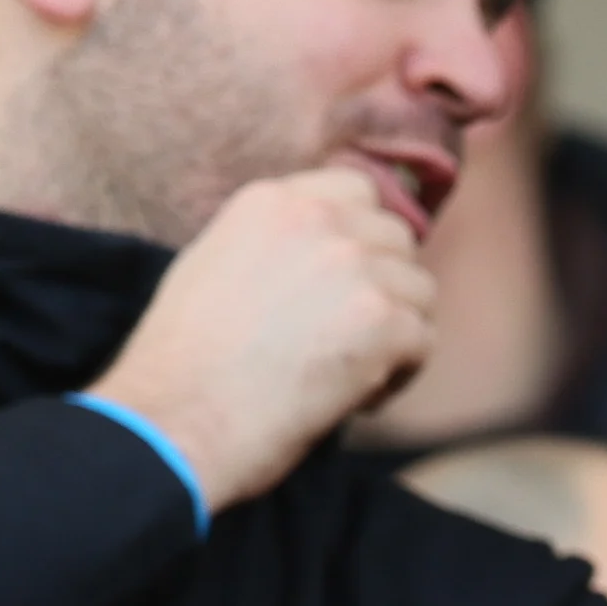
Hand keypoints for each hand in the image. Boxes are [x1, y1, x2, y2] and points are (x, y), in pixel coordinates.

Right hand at [85, 167, 437, 510]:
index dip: (364, 238)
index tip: (350, 281)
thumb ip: (277, 244)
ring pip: (419, 292)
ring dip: (396, 332)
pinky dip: (399, 376)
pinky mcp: (384, 320)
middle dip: (385, 286)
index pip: (356, 190)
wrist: (182, 415)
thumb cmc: (186, 360)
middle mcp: (320, 219)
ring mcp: (356, 267)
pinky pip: (424, 341)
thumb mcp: (216, 264)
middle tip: (350, 335)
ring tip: (351, 371)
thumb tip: (326, 256)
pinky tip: (356, 398)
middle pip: (397, 239)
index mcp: (273, 201)